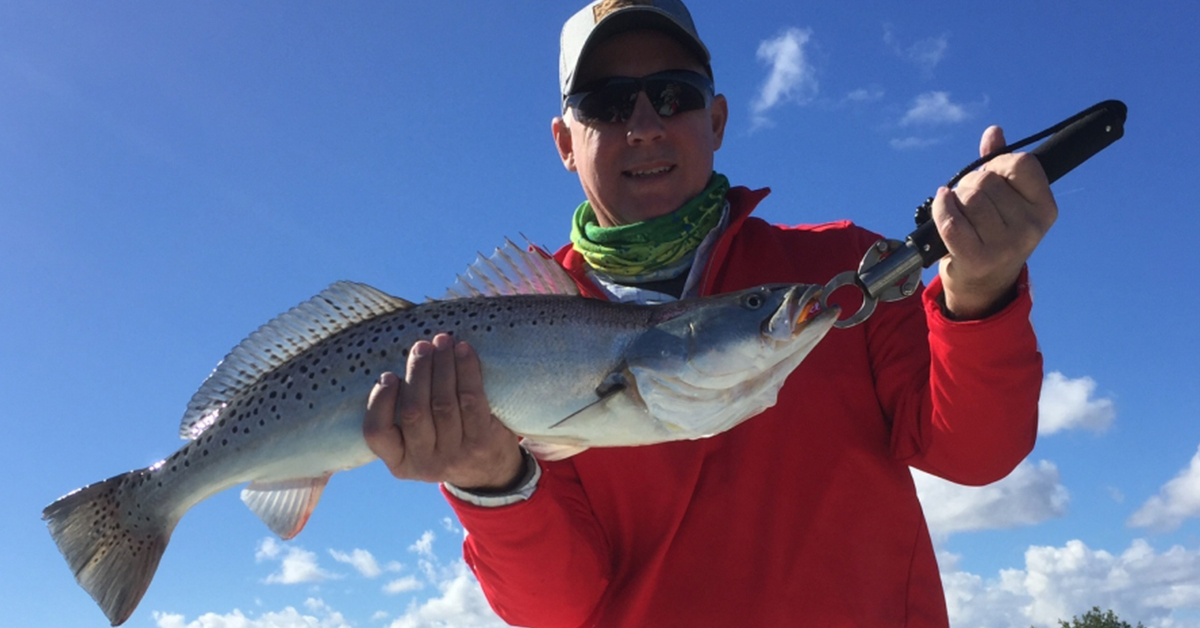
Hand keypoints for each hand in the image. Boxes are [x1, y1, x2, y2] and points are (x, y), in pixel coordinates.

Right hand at [363, 333, 523, 490]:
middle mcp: (425, 463)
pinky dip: (466, 370)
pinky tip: (463, 351)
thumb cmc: (445, 442)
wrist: (490, 468)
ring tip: (442, 342)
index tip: (388, 375)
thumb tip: (400, 364)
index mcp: (400, 463)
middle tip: (421, 346)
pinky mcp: (481, 443)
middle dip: (417, 373)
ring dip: (442, 366)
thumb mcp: (417, 443)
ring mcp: (454, 456)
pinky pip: (471, 400)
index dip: (380, 401)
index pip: (376, 433)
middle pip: (414, 412)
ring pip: (443, 403)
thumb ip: (402, 416)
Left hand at [933, 126, 1057, 318]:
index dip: (998, 163)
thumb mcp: (1006, 200)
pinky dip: (941, 207)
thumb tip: (994, 132)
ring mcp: (1006, 245)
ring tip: (960, 212)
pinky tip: (943, 206)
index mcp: (1044, 208)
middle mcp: (1030, 228)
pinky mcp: (977, 258)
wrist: (982, 283)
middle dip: (970, 184)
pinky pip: (950, 220)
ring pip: (968, 198)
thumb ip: (1000, 165)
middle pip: (986, 181)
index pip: (1021, 163)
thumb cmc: (992, 234)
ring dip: (955, 199)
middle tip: (969, 201)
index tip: (991, 175)